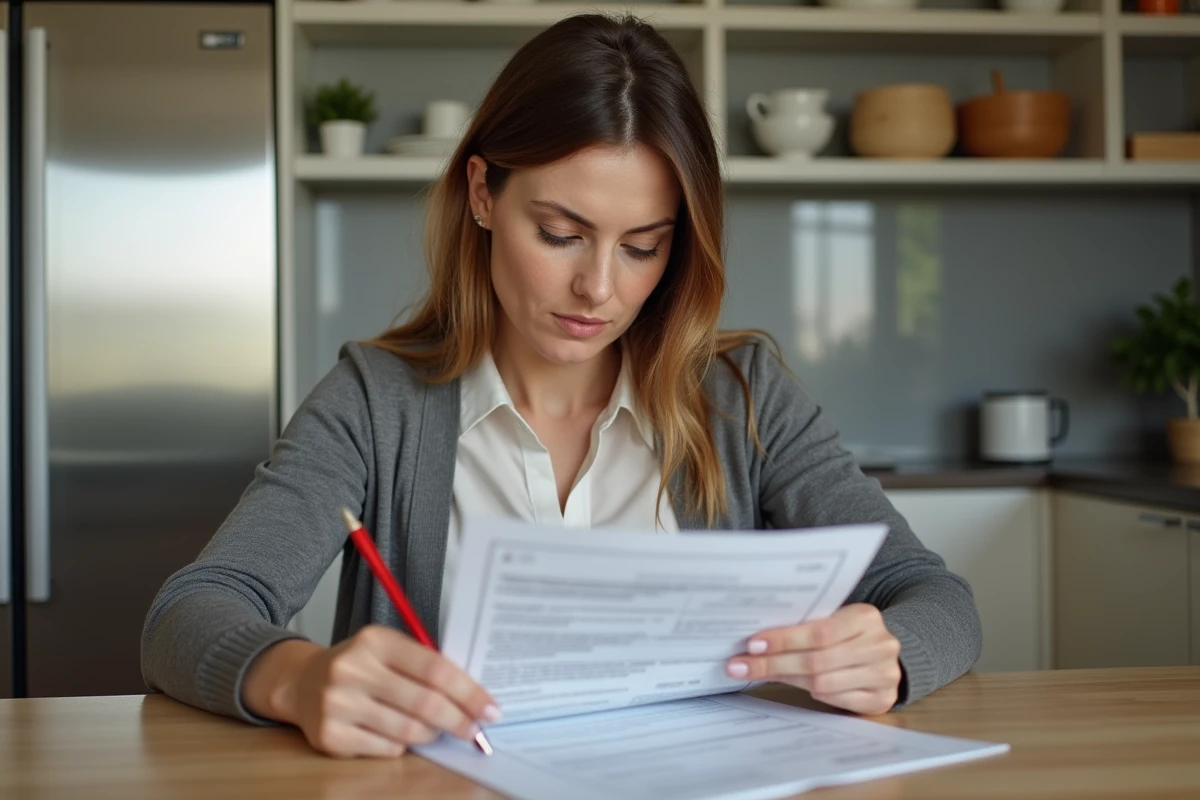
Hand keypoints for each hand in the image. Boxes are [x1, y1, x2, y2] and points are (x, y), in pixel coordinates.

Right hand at [243, 625, 501, 757]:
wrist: (302, 683)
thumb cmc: (360, 666)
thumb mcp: (388, 650)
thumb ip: (425, 665)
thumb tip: (475, 698)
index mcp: (374, 640)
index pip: (434, 667)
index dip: (469, 691)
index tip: (491, 708)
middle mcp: (352, 669)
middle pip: (424, 703)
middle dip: (458, 720)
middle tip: (475, 730)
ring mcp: (337, 704)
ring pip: (408, 731)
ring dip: (431, 734)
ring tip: (434, 728)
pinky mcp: (330, 736)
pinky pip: (387, 749)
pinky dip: (402, 746)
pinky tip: (398, 734)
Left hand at [725, 603, 901, 714]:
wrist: (883, 652)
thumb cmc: (848, 633)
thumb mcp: (834, 620)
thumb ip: (805, 626)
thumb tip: (756, 640)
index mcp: (866, 617)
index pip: (819, 632)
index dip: (784, 640)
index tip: (753, 644)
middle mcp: (880, 645)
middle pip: (817, 661)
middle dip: (775, 664)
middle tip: (742, 666)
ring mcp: (885, 675)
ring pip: (823, 683)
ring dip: (787, 679)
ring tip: (760, 673)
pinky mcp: (882, 699)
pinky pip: (837, 700)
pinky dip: (814, 694)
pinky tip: (796, 685)